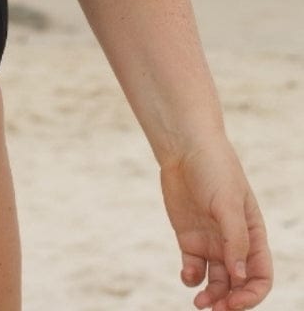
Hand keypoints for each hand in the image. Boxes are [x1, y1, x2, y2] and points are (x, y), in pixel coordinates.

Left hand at [160, 141, 271, 309]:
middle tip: (214, 308)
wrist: (184, 148)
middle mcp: (233, 243)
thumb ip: (235, 240)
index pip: (260, 276)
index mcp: (252, 235)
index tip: (234, 302)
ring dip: (211, 296)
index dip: (251, 295)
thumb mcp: (228, 203)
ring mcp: (211, 242)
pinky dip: (191, 278)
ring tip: (199, 302)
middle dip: (230, 302)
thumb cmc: (214, 169)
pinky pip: (193, 268)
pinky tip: (187, 276)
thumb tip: (240, 277)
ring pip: (216, 282)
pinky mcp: (189, 238)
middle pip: (238, 284)